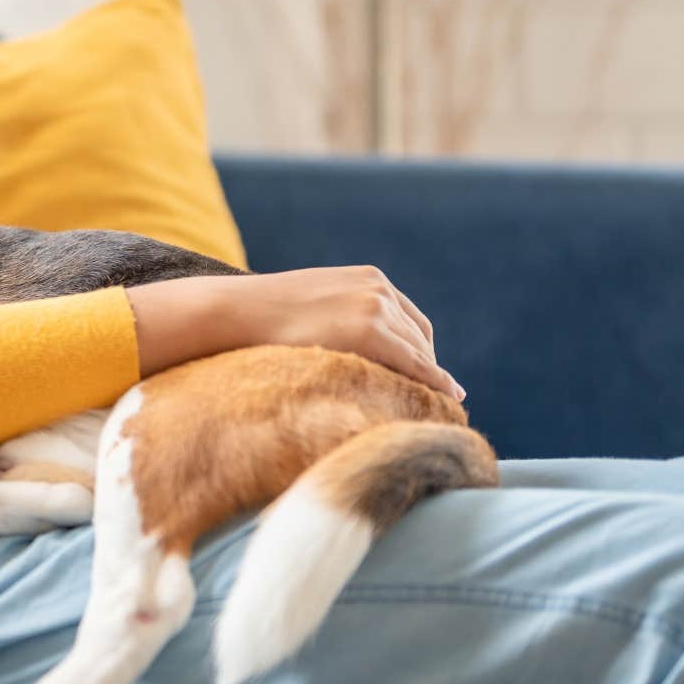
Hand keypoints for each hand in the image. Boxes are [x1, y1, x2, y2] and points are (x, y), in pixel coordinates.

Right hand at [127, 265, 464, 400]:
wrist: (235, 312)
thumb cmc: (261, 315)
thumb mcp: (311, 303)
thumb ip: (337, 314)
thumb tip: (341, 342)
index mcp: (367, 278)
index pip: (410, 318)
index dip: (420, 349)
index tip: (425, 373)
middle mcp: (379, 289)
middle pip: (421, 336)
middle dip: (427, 366)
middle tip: (433, 397)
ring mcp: (376, 307)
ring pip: (420, 352)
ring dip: (429, 378)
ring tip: (438, 405)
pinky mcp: (371, 330)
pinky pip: (416, 365)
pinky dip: (436, 382)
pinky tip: (448, 398)